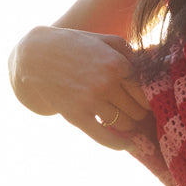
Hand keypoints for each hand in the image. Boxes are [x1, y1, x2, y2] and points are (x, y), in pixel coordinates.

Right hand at [9, 26, 150, 149]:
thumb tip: (149, 75)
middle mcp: (105, 83)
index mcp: (116, 63)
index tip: (149, 103)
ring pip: (125, 123)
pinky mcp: (76, 116)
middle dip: (140, 113)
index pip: (145, 91)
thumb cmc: (76, 46)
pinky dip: (120, 144)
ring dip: (129, 125)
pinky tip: (129, 145)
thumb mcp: (105, 40)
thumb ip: (131, 54)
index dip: (149, 99)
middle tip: (138, 113)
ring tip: (128, 121)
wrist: (36, 57)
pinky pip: (105, 137)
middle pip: (137, 110)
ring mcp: (90, 101)